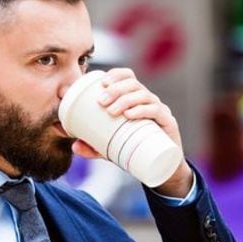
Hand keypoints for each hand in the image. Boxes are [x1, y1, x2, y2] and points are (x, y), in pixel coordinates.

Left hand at [71, 68, 191, 197]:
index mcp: (135, 98)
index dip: (116, 75)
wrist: (162, 166)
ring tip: (111, 111)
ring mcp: (159, 110)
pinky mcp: (168, 123)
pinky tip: (130, 115)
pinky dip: (142, 110)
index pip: (128, 77)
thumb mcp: (111, 147)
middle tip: (101, 102)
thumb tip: (74, 146)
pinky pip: (156, 110)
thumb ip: (93, 147)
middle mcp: (148, 100)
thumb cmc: (136, 149)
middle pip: (133, 84)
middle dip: (116, 89)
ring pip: (144, 95)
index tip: (102, 82)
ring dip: (126, 99)